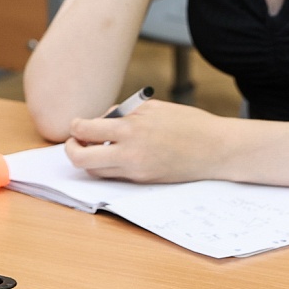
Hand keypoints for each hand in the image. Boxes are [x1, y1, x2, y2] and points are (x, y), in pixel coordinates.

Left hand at [64, 99, 224, 182]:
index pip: (86, 130)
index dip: (76, 127)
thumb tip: (103, 120)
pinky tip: (116, 154)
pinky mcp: (143, 180)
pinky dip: (108, 165)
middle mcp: (129, 153)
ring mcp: (136, 171)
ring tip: (96, 148)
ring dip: (89, 159)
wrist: (216, 149)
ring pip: (95, 171)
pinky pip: (115, 175)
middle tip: (75, 141)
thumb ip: (125, 113)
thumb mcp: (155, 108)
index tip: (77, 124)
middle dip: (72, 149)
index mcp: (131, 129)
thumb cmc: (190, 124)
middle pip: (82, 159)